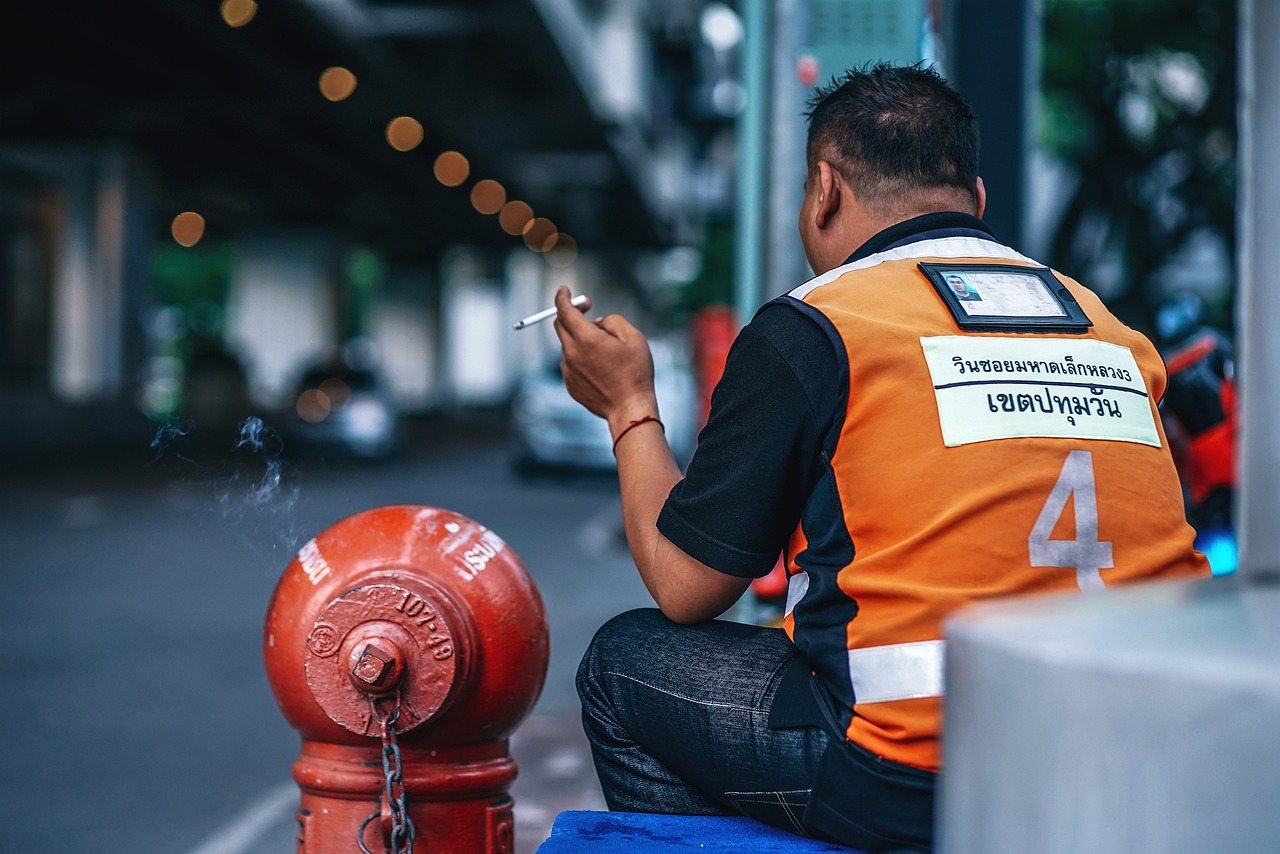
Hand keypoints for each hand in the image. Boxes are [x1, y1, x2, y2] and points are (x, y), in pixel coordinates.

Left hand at [552, 286, 657, 426]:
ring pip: (568, 345)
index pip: (564, 311)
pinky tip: (602, 370)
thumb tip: (598, 322)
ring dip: (580, 339)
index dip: (562, 297)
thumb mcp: (634, 337)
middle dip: (570, 313)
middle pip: (560, 325)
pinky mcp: (570, 384)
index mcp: (586, 339)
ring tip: (606, 352)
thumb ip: (613, 321)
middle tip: (587, 310)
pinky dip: (581, 358)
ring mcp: (568, 370)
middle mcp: (572, 353)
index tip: (564, 290)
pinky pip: (571, 363)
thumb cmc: (635, 373)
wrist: (629, 409)